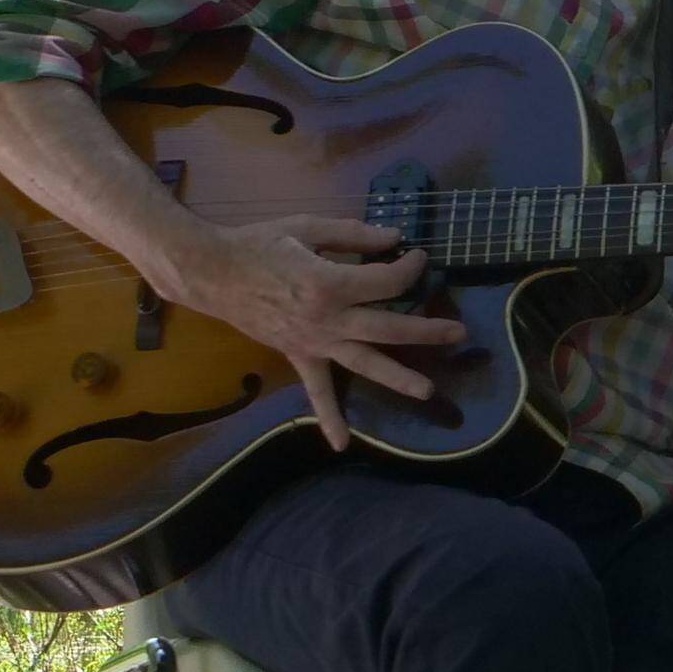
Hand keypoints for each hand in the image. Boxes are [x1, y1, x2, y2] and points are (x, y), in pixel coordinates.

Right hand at [170, 215, 472, 450]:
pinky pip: (316, 390)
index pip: (387, 281)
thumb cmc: (259, 243)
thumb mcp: (308, 226)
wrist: (213, 272)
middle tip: (458, 333)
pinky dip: (329, 418)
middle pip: (389, 327)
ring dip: (398, 377)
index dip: (409, 267)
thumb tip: (394, 238)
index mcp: (331, 283)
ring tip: (428, 390)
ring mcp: (314, 342)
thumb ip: (354, 234)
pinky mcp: (299, 354)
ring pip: (364, 363)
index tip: (416, 256)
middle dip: (426, 329)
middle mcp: (328, 319)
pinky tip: (343, 444)